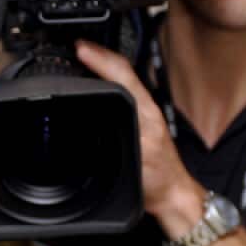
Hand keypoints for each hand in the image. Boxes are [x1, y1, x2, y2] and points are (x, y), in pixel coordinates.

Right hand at [74, 40, 205, 235]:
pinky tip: (89, 89)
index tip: (80, 48)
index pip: (121, 72)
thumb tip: (108, 121)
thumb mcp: (142, 158)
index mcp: (145, 108)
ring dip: (97, 69)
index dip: (99, 57)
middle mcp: (142, 107)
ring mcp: (137, 115)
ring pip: (116, 82)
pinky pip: (114, 97)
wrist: (170, 196)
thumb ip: (129, 136)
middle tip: (75, 48)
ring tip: (79, 60)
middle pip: (119, 70)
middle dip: (96, 55)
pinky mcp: (131, 124)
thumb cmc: (159, 180)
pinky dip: (99, 87)